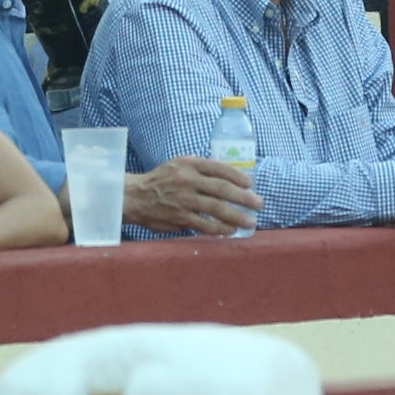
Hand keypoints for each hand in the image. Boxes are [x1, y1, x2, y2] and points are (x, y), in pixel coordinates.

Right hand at [128, 154, 261, 234]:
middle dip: (244, 198)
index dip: (237, 176)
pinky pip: (204, 224)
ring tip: (251, 222)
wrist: (135, 196)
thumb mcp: (179, 166)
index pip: (219, 168)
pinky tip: (230, 231)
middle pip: (222, 189)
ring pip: (216, 208)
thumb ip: (201, 170)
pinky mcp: (179, 217)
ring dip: (237, 216)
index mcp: (189, 164)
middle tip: (258, 204)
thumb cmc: (162, 180)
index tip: (250, 184)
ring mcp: (184, 199)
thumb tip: (228, 180)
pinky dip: (219, 228)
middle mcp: (187, 180)